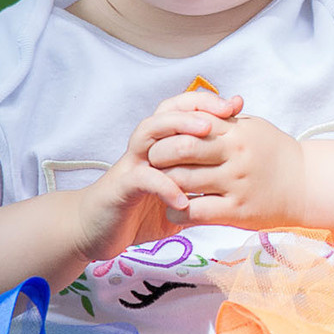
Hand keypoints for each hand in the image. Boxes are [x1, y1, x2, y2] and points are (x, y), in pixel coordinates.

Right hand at [62, 88, 240, 262]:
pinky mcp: (121, 189)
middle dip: (197, 106)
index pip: (181, 111)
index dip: (207, 103)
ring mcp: (131, 166)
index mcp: (159, 147)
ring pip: (149, 133)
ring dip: (178, 128)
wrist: (96, 230)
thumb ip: (199, 186)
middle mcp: (144, 150)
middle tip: (226, 111)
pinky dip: (165, 187)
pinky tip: (184, 199)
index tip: (236, 104)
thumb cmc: (138, 211)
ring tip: (206, 133)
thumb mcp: (177, 197)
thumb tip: (236, 182)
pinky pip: (143, 180)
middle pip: (166, 112)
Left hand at [142, 97, 310, 230]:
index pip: (189, 124)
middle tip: (151, 165)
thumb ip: (221, 118)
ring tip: (160, 187)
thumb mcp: (251, 127)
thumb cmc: (275, 154)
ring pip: (183, 182)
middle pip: (181, 150)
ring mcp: (237, 183)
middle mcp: (236, 154)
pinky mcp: (238, 211)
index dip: (167, 132)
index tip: (158, 141)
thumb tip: (190, 107)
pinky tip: (175, 209)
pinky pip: (195, 211)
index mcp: (236, 130)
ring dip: (164, 185)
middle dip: (158, 157)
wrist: (307, 185)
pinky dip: (177, 211)